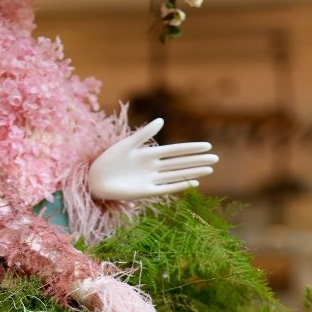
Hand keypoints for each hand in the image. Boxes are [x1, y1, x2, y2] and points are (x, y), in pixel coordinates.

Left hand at [88, 118, 216, 202]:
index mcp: (149, 153)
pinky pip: (166, 188)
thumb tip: (162, 120)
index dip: (191, 148)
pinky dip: (179, 185)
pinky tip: (192, 182)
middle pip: (180, 163)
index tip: (207, 146)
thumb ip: (145, 133)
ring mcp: (151, 179)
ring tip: (209, 170)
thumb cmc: (108, 159)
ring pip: (177, 174)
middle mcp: (153, 166)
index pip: (175, 150)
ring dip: (193, 172)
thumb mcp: (127, 144)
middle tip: (216, 158)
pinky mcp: (146, 191)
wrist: (95, 179)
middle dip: (198, 161)